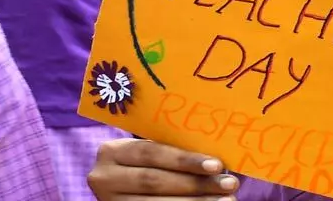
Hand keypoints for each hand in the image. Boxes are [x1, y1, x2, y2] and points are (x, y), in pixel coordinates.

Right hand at [87, 138, 238, 199]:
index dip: (184, 160)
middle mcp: (104, 177)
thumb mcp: (154, 150)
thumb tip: (222, 155)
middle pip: (154, 181)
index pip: (152, 153)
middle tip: (228, 184)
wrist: (126, 182)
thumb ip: (177, 149)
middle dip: (195, 184)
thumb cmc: (150, 160)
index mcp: (112, 151)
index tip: (217, 165)